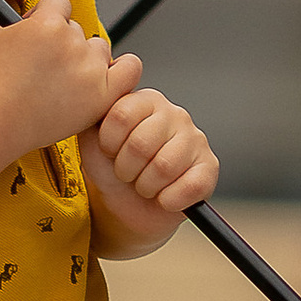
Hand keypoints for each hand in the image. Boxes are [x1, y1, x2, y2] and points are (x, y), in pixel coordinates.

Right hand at [0, 0, 116, 163]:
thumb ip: (3, 21)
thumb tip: (11, 23)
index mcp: (47, 23)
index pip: (59, 3)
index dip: (45, 15)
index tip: (36, 30)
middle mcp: (73, 42)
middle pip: (77, 29)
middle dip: (61, 41)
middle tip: (43, 64)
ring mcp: (89, 69)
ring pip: (99, 49)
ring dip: (85, 57)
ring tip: (64, 77)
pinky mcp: (100, 96)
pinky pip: (129, 71)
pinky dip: (123, 70)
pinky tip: (108, 75)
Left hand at [88, 51, 218, 245]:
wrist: (124, 205)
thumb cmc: (110, 168)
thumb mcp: (92, 139)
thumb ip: (91, 113)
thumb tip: (91, 94)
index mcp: (146, 100)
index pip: (121, 115)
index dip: (108, 144)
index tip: (108, 153)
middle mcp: (175, 114)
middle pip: (141, 143)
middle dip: (125, 169)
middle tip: (127, 173)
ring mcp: (195, 139)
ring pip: (164, 166)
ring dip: (145, 185)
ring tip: (144, 184)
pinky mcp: (209, 167)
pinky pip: (189, 186)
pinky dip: (168, 200)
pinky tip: (164, 197)